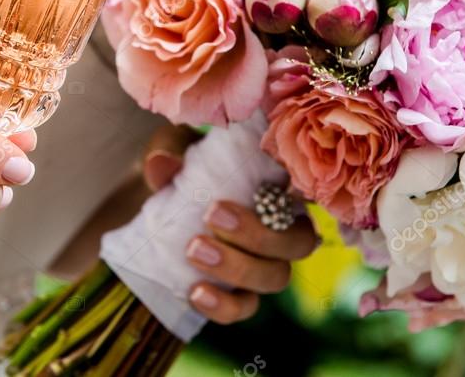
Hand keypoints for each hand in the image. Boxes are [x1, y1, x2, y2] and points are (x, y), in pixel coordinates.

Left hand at [143, 124, 319, 324]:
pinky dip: (223, 305)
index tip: (255, 185)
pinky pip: (244, 308)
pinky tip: (195, 292)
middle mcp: (280, 232)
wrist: (159, 214)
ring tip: (194, 249)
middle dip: (258, 233)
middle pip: (297, 243)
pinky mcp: (240, 295)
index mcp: (277, 191)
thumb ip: (170, 155)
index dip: (292, 193)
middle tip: (212, 214)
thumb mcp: (175, 157)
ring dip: (237, 266)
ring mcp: (264, 267)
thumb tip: (161, 163)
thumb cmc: (183, 174)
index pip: (305, 195)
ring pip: (275, 277)